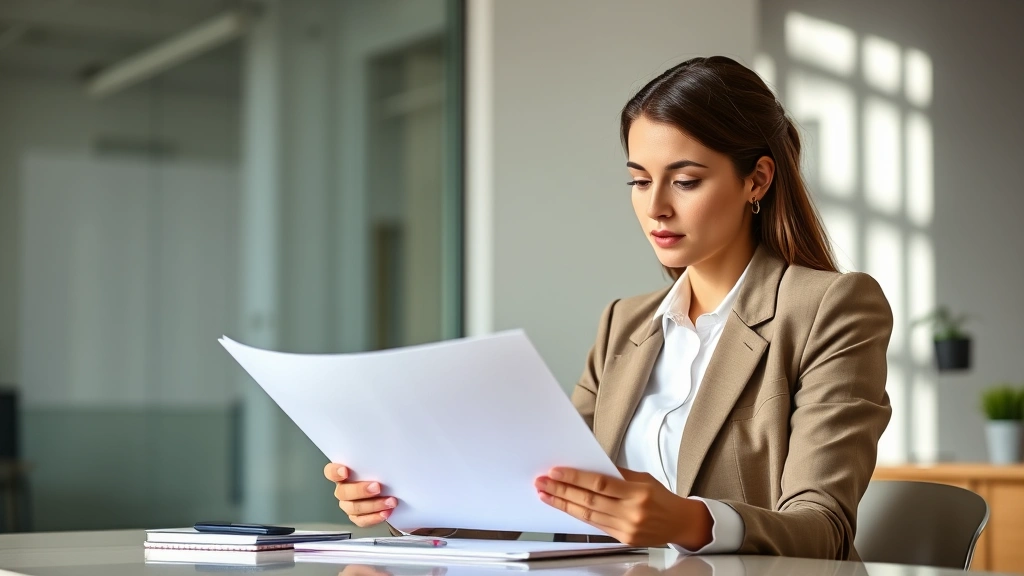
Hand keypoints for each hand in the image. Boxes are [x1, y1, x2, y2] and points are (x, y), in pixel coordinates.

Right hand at [324, 462, 397, 526]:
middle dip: (360, 490)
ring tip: (390, 501)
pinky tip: (386, 512)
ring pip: (353, 508)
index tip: (345, 470)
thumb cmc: (381, 473)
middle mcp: (343, 490)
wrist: (390, 490)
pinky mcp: (357, 517)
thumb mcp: (379, 461)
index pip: (330, 471)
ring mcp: (348, 504)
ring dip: (373, 505)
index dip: (335, 472)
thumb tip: (388, 443)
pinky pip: (361, 520)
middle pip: (343, 492)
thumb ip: (377, 455)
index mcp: (343, 473)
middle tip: (377, 487)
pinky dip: (374, 518)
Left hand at [534, 466, 712, 548]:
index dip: (575, 478)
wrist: (680, 523)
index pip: (600, 484)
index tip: (556, 472)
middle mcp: (631, 512)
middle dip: (562, 491)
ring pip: (588, 515)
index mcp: (638, 493)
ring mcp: (627, 528)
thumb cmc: (662, 498)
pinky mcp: (623, 539)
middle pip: (589, 501)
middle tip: (543, 483)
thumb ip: (617, 474)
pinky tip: (565, 507)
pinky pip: (595, 525)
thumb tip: (589, 466)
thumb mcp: (643, 478)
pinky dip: (578, 515)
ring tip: (546, 495)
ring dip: (564, 504)